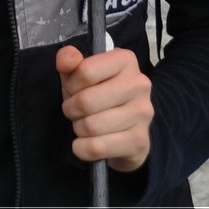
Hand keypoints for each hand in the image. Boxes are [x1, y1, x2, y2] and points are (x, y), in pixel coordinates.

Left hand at [56, 44, 152, 172]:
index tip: (74, 90)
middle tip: (74, 111)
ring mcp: (143, 113)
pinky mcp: (140, 140)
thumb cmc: (98, 95)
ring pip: (91, 126)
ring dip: (78, 129)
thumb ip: (68, 61)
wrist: (124, 129)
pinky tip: (86, 143)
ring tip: (84, 125)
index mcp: (125, 60)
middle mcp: (139, 84)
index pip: (85, 71)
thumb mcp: (79, 74)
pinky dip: (83, 148)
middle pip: (86, 101)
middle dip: (71, 109)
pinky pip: (97, 147)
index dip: (71, 85)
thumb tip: (65, 60)